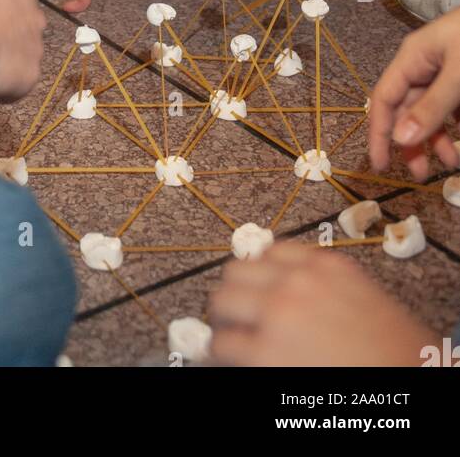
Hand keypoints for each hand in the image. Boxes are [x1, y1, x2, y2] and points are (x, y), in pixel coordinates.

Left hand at [209, 241, 436, 366]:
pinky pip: (223, 344)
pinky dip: (219, 351)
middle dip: (234, 293)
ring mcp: (279, 314)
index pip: (270, 252)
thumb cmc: (397, 352)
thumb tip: (287, 292)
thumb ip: (325, 288)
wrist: (413, 381)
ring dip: (223, 319)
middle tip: (234, 312)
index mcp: (326, 266)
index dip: (257, 273)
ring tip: (227, 335)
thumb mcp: (363, 300)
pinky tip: (224, 359)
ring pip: (222, 301)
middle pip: (238, 271)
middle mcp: (298, 281)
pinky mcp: (265, 352)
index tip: (252, 286)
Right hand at [369, 7, 459, 178]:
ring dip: (439, 137)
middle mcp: (424, 64)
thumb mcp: (457, 75)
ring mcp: (446, 69)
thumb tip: (399, 140)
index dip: (378, 132)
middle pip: (407, 108)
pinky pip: (453, 105)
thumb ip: (432, 107)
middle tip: (421, 175)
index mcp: (412, 58)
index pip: (383, 98)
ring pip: (432, 109)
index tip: (381, 166)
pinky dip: (456, 124)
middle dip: (413, 142)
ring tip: (452, 162)